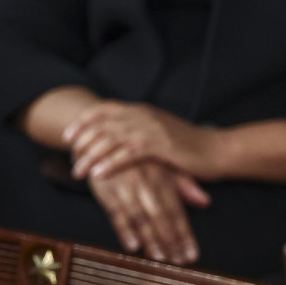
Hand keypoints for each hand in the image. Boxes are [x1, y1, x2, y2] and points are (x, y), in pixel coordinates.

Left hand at [66, 101, 220, 180]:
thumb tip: (111, 138)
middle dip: (82, 143)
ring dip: (91, 156)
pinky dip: (111, 164)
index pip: (103, 110)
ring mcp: (151, 129)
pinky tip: (99, 174)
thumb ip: (136, 131)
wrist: (218, 150)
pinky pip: (129, 154)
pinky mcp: (161, 146)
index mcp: (140, 110)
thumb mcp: (157, 133)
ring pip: (111, 140)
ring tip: (79, 171)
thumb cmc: (186, 145)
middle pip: (102, 125)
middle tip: (71, 160)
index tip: (68, 137)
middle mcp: (143, 116)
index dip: (83, 122)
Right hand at [89, 161, 206, 263]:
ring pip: (141, 217)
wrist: (101, 134)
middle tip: (178, 260)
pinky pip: (116, 212)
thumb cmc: (134, 154)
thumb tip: (206, 202)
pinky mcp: (105, 188)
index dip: (185, 234)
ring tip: (160, 258)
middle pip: (162, 217)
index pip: (177, 212)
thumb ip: (183, 184)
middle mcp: (147, 184)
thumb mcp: (160, 165)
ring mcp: (126, 186)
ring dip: (151, 238)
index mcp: (163, 179)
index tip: (191, 254)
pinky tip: (132, 244)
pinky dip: (124, 229)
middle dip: (171, 240)